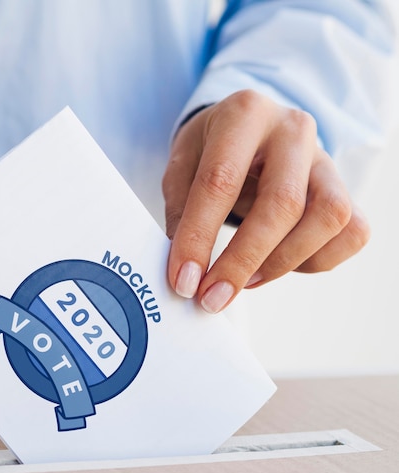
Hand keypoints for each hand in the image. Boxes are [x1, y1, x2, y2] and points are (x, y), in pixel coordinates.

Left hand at [163, 90, 369, 312]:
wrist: (249, 128)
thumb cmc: (210, 148)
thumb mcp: (182, 165)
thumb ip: (181, 210)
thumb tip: (187, 271)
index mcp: (243, 114)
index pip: (220, 182)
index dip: (199, 238)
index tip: (184, 281)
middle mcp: (292, 130)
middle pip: (282, 204)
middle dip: (243, 261)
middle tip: (212, 297)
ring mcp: (325, 158)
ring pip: (329, 218)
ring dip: (284, 262)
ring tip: (245, 281)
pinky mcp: (343, 186)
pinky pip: (352, 232)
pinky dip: (317, 260)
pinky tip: (279, 264)